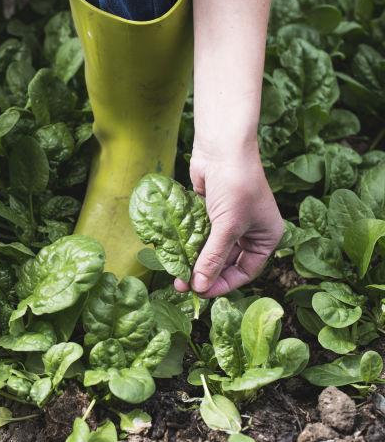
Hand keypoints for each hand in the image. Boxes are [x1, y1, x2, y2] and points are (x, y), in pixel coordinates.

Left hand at [173, 144, 283, 297]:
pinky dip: (189, 245)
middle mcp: (249, 231)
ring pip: (211, 250)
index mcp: (266, 237)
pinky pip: (199, 236)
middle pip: (226, 262)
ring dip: (195, 262)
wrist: (221, 148)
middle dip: (206, 274)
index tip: (202, 292)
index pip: (246, 271)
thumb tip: (199, 286)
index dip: (224, 283)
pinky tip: (175, 255)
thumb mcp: (227, 226)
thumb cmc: (235, 184)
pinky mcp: (210, 212)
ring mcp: (229, 221)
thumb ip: (213, 258)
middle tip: (184, 286)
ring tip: (176, 274)